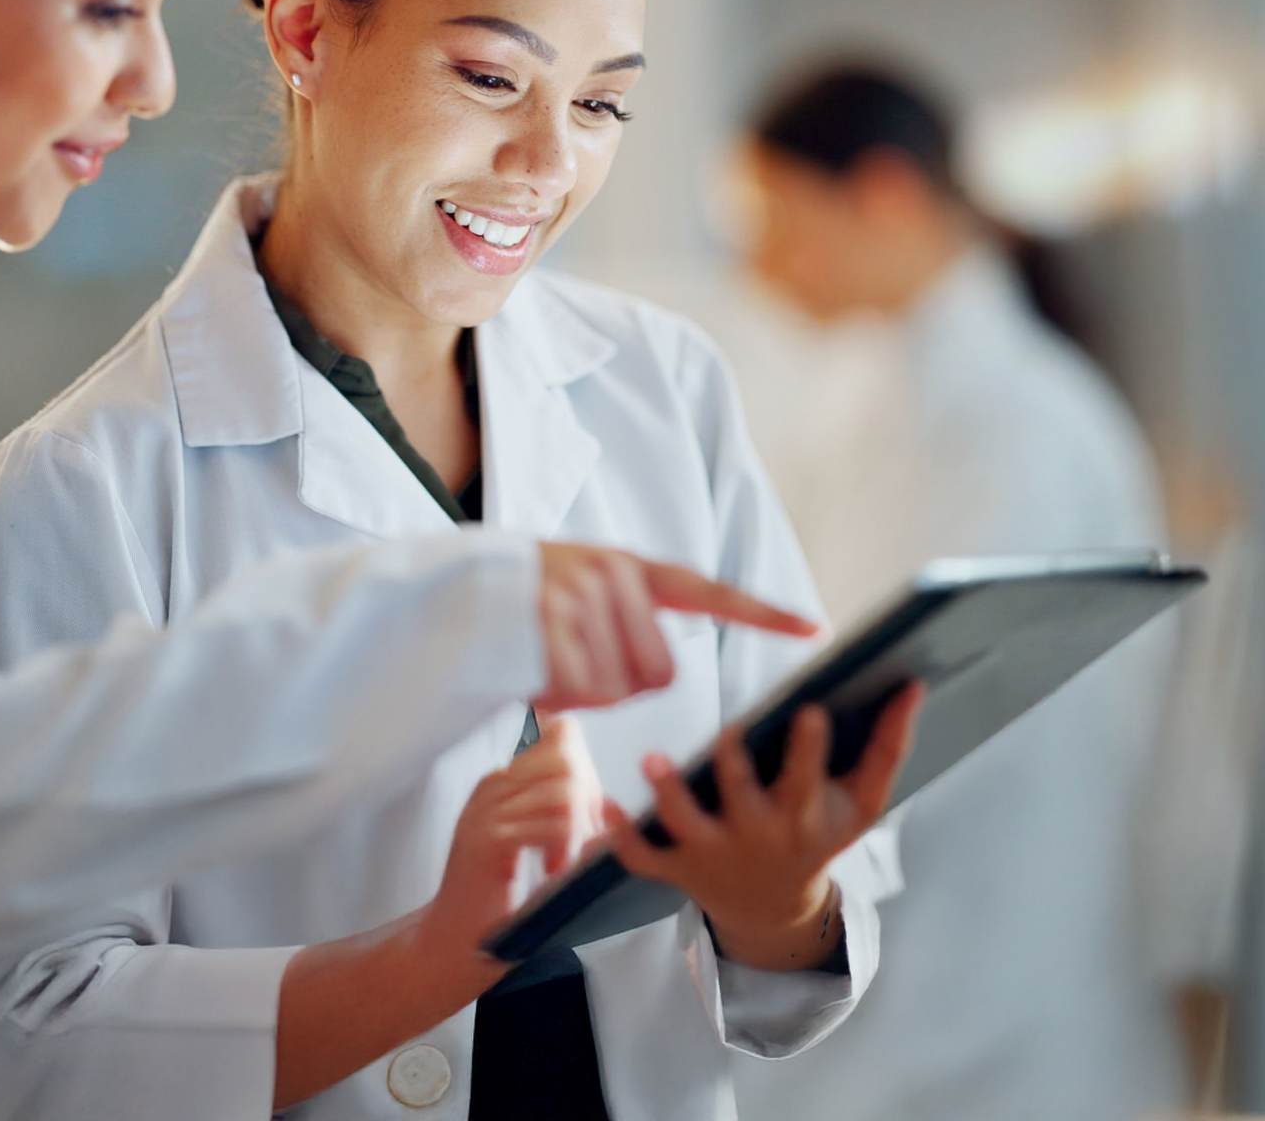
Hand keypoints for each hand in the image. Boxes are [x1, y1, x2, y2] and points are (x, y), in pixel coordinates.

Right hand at [416, 714, 608, 984]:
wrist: (453, 945)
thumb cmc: (499, 901)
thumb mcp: (531, 844)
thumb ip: (558, 814)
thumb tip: (608, 802)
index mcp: (504, 781)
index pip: (561, 734)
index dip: (586, 768)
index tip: (586, 813)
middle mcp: (493, 787)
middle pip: (567, 758)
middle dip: (588, 799)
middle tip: (581, 842)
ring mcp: (487, 811)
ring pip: (563, 791)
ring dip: (578, 831)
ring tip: (565, 862)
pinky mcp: (488, 841)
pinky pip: (551, 824)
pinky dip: (565, 850)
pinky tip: (553, 872)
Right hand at [534, 543, 819, 710]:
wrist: (449, 594)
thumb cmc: (523, 610)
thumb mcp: (582, 593)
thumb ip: (628, 619)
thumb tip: (662, 675)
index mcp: (629, 566)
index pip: (709, 592)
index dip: (763, 615)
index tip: (815, 629)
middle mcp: (611, 573)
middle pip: (659, 674)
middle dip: (623, 684)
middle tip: (576, 659)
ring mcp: (580, 598)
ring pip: (620, 690)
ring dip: (586, 694)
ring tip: (549, 658)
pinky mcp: (549, 627)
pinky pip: (582, 695)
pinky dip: (558, 698)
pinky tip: (533, 669)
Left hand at [607, 683, 921, 970]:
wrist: (776, 912)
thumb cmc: (819, 837)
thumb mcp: (861, 803)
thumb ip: (888, 745)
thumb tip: (912, 685)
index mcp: (801, 816)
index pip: (806, 779)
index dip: (809, 749)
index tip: (810, 711)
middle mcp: (756, 835)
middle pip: (743, 796)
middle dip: (736, 767)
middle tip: (730, 731)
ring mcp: (713, 854)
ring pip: (685, 824)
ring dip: (667, 795)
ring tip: (653, 761)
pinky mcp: (678, 868)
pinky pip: (644, 858)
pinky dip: (620, 838)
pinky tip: (603, 803)